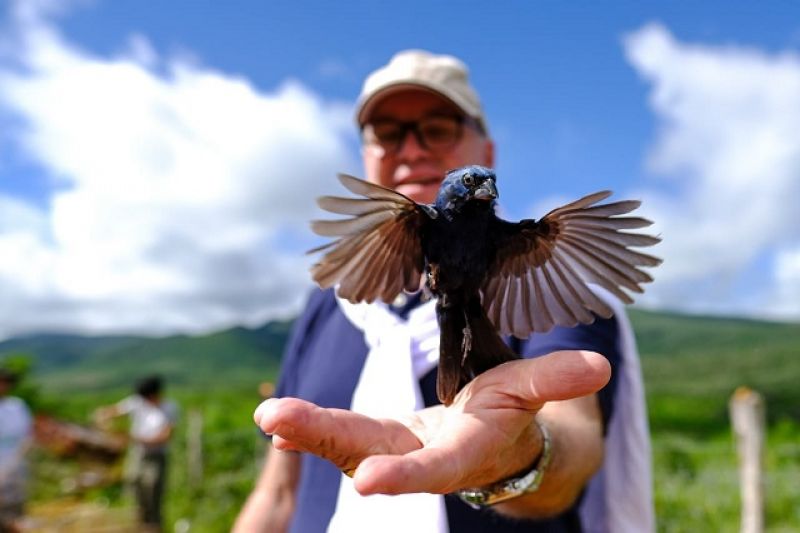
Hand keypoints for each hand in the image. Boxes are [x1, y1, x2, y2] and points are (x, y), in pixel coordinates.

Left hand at [254, 350, 608, 495]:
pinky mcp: (373, 438)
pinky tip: (274, 417)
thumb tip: (598, 368)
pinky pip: (338, 432)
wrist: (485, 444)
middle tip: (280, 423)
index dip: (406, 474)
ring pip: (346, 444)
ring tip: (269, 415)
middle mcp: (419, 459)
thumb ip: (557, 381)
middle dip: (327, 441)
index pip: (435, 467)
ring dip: (306, 429)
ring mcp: (391, 449)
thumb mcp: (531, 394)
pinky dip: (308, 425)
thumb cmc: (508, 418)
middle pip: (372, 454)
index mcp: (462, 452)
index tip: (370, 481)